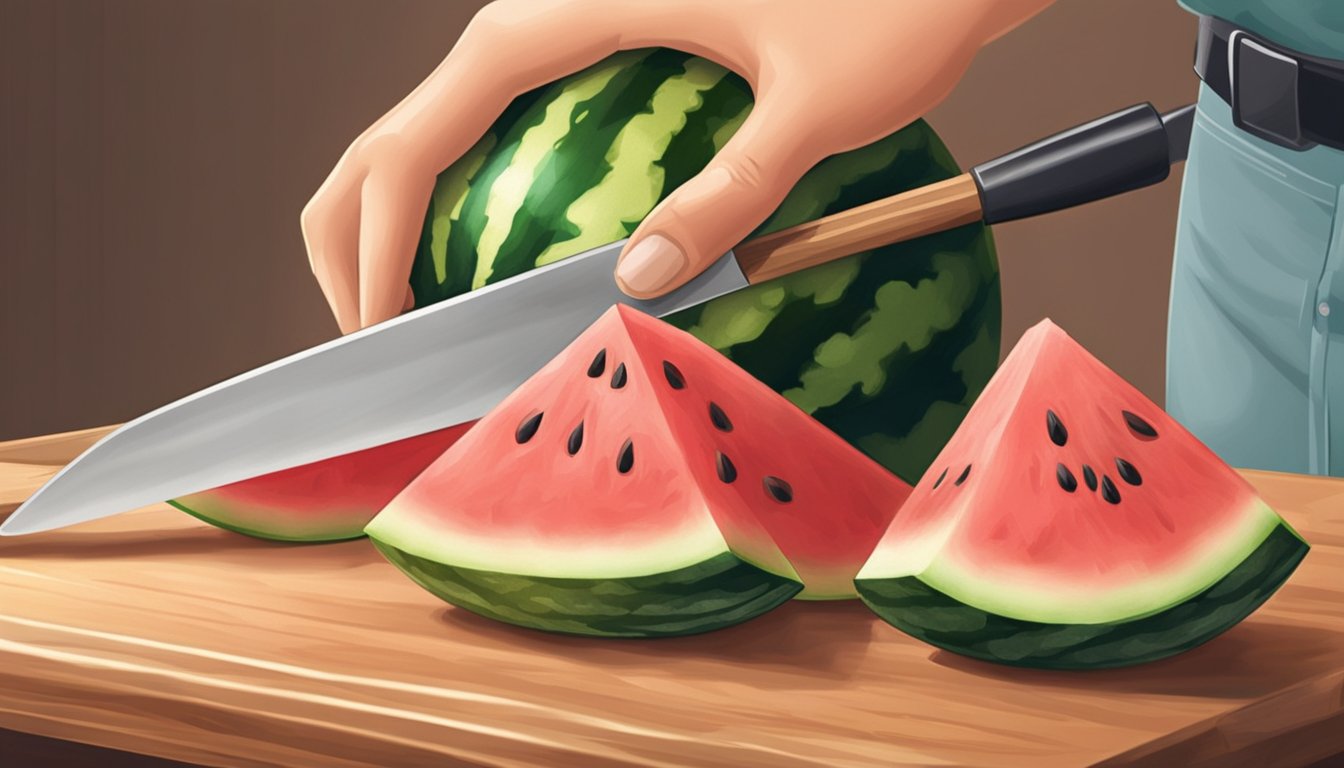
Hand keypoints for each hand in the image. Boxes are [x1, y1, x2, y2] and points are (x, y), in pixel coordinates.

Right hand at [302, 0, 1051, 332]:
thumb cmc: (890, 7)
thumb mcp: (817, 107)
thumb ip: (729, 194)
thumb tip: (637, 284)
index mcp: (565, 13)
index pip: (418, 135)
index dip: (375, 239)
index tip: (378, 331)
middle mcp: (540, 19)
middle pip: (397, 131)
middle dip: (355, 238)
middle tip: (375, 344)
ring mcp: (559, 37)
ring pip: (431, 131)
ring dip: (393, 224)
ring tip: (406, 320)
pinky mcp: (589, 55)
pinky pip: (492, 134)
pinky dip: (460, 204)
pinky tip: (483, 272)